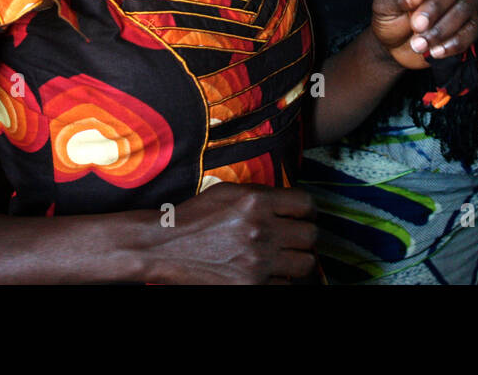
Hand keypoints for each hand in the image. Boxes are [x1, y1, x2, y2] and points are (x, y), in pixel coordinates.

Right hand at [152, 183, 316, 283]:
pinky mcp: (250, 286)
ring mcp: (257, 261)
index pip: (306, 205)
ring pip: (305, 264)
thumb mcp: (229, 192)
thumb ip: (262, 195)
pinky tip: (266, 272)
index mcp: (256, 202)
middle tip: (294, 238)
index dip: (308, 211)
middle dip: (305, 236)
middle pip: (311, 236)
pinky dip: (280, 280)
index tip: (304, 216)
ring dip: (297, 260)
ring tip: (284, 257)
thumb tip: (292, 205)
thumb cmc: (196, 217)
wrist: (166, 247)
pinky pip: (285, 285)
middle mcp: (260, 230)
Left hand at [369, 0, 477, 68]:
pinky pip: (470, 32)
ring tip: (418, 43)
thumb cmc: (390, 17)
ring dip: (440, 29)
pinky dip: (453, 43)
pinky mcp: (468, 27)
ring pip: (462, 9)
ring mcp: (462, 3)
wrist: (394, 47)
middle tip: (416, 24)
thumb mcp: (382, 5)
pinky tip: (435, 51)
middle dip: (435, 5)